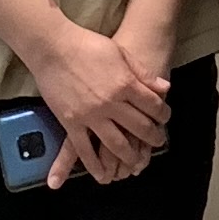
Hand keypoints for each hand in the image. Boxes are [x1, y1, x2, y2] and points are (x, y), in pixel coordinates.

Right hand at [30, 23, 169, 186]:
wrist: (53, 47)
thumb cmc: (87, 45)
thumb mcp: (121, 54)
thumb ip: (142, 73)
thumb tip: (164, 87)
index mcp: (125, 84)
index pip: (152, 105)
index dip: (163, 113)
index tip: (165, 117)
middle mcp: (111, 103)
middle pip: (139, 127)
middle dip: (152, 136)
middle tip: (158, 141)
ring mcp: (91, 116)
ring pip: (116, 143)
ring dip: (129, 156)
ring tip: (137, 162)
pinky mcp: (71, 123)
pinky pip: (85, 149)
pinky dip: (95, 165)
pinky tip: (103, 174)